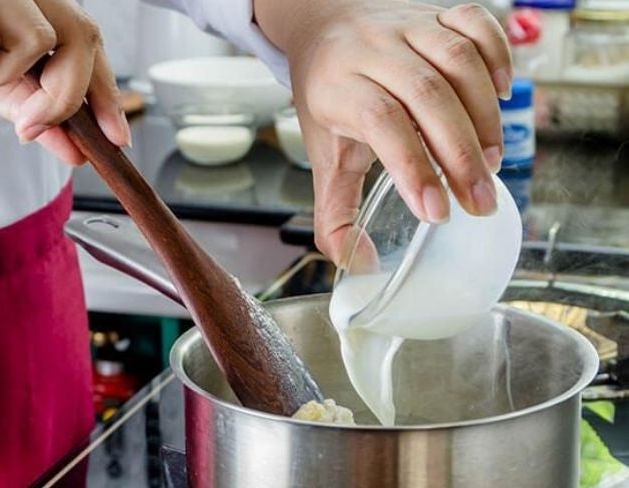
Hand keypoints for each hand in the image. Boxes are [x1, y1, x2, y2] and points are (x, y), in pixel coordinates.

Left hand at [255, 0, 510, 261]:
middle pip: (426, 96)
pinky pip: (476, 23)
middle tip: (479, 200)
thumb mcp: (322, 154)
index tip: (437, 212)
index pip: (381, 122)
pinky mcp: (437, 13)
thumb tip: (357, 264)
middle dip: (461, 155)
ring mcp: (407, 26)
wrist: (324, 26)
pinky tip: (502, 95)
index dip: (413, 168)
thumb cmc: (329, 96)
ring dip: (484, 115)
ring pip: (456, 61)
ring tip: (491, 162)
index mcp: (337, 87)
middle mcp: (372, 50)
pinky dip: (497, 56)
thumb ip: (335, 213)